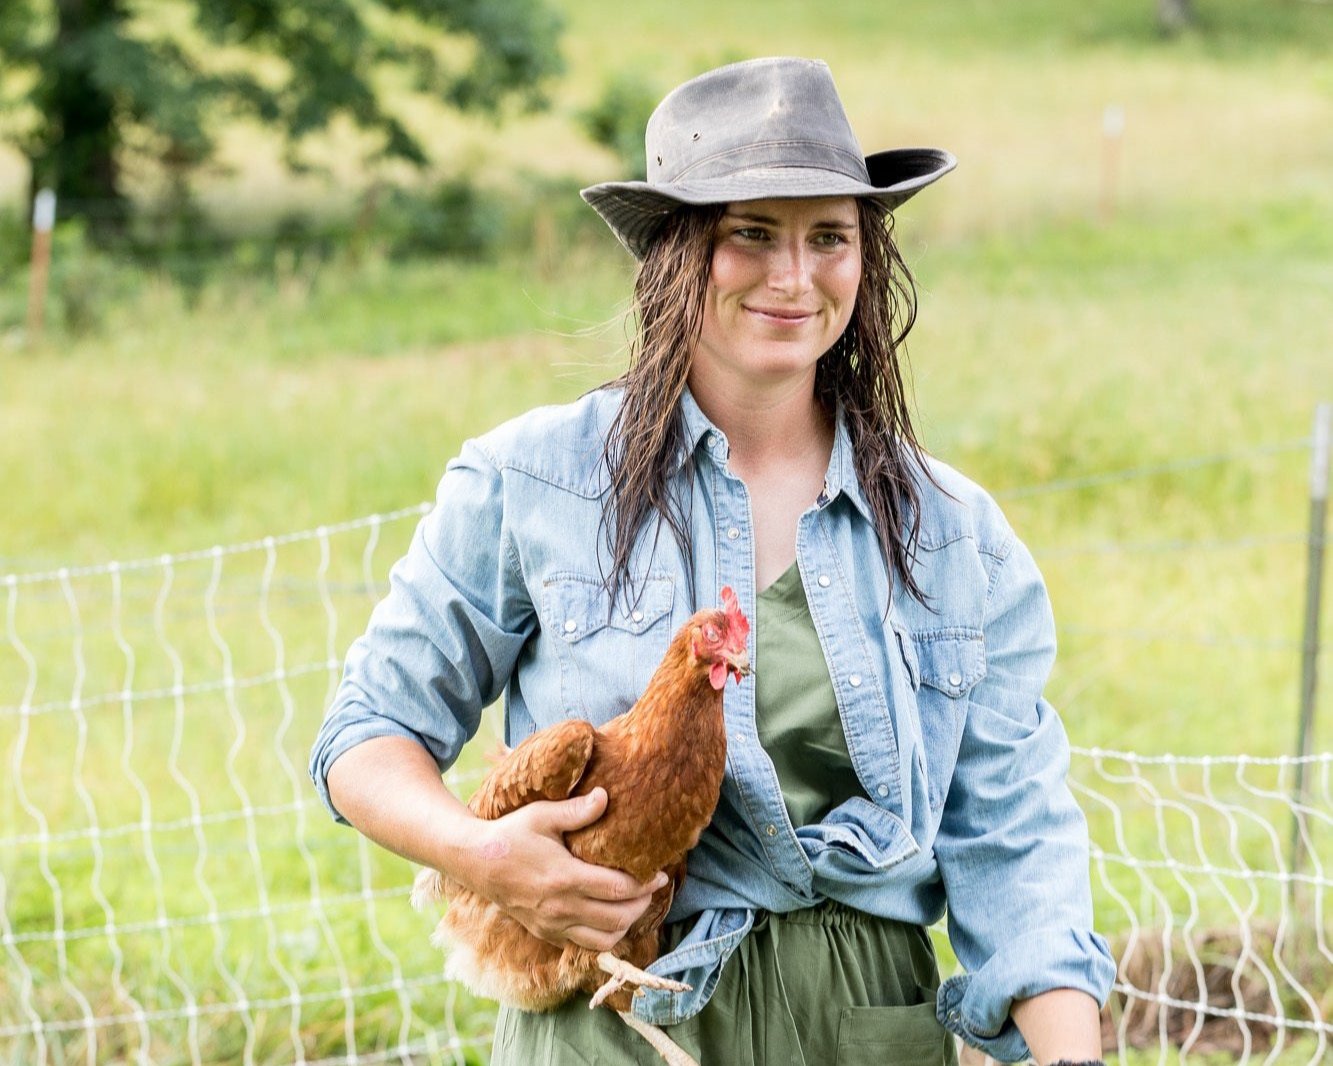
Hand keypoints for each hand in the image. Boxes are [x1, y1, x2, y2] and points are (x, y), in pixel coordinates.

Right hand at [459, 787, 667, 950]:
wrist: (476, 863)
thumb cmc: (511, 834)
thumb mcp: (541, 815)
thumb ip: (576, 810)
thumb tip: (605, 797)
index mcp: (563, 877)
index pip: (617, 889)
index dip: (644, 884)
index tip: (659, 872)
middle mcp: (560, 908)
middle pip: (617, 918)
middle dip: (642, 904)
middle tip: (654, 887)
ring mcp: (552, 925)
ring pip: (604, 939)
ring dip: (626, 924)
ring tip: (636, 903)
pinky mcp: (546, 933)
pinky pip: (585, 945)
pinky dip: (605, 936)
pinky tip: (612, 916)